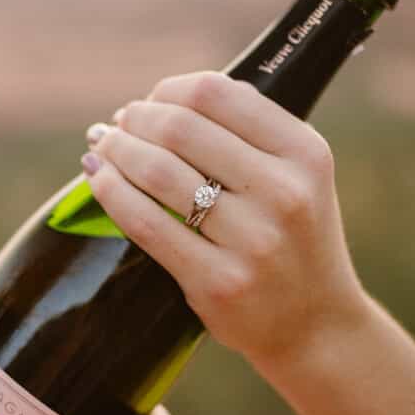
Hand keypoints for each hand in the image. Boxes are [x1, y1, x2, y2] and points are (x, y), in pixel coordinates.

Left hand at [81, 72, 366, 371]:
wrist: (315, 324)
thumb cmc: (293, 238)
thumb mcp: (296, 176)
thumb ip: (247, 135)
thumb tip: (163, 99)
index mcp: (305, 153)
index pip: (216, 94)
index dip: (169, 90)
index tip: (152, 102)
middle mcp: (284, 193)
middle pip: (180, 127)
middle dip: (136, 119)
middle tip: (119, 126)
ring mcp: (252, 241)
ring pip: (158, 172)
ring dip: (117, 150)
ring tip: (104, 147)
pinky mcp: (218, 282)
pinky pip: (147, 224)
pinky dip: (112, 192)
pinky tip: (99, 179)